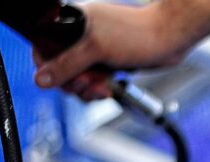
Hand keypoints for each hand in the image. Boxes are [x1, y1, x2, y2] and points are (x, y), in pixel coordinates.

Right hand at [32, 2, 185, 99]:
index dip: (48, 68)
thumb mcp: (95, 49)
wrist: (169, 40)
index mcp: (72, 23)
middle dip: (73, 82)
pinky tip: (107, 89)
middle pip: (60, 69)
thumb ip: (67, 65)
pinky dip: (97, 90)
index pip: (44, 48)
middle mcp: (81, 36)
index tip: (60, 79)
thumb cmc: (136, 35)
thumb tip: (40, 80)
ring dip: (87, 90)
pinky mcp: (108, 64)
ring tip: (101, 87)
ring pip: (77, 79)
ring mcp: (95, 52)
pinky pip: (93, 82)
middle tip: (88, 83)